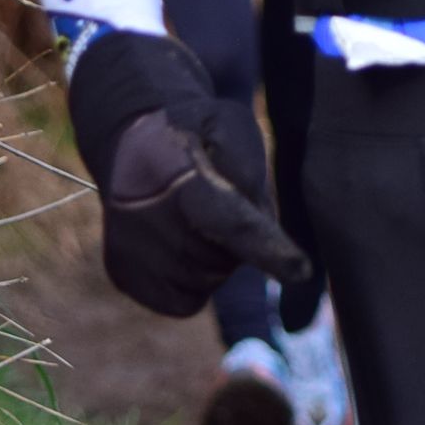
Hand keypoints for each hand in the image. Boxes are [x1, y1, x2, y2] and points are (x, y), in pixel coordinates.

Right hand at [67, 31, 310, 316]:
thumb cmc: (195, 132)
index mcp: (181, 178)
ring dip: (215, 259)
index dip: (267, 248)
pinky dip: (194, 280)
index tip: (300, 271)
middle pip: (225, 260)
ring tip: (193, 217)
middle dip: (236, 240)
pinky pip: (184, 301)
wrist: (130, 142)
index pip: (231, 222)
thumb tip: (262, 225)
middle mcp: (147, 222)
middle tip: (215, 202)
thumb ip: (249, 169)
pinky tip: (180, 242)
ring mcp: (131, 254)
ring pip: (207, 282)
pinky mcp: (125, 278)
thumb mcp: (227, 123)